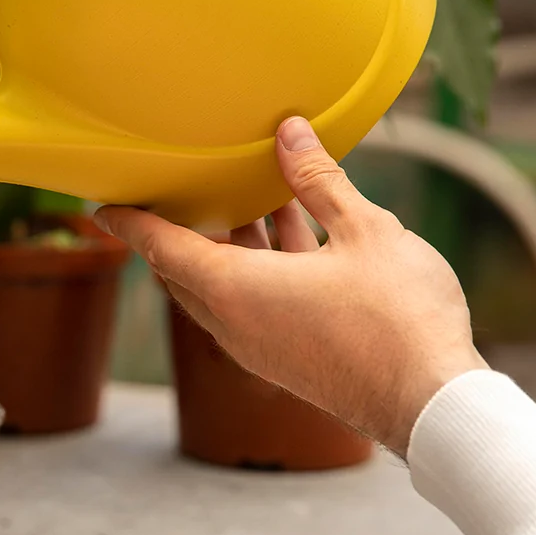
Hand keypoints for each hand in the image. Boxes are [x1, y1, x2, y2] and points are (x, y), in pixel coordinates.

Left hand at [94, 116, 485, 454]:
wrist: (433, 403)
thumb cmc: (398, 316)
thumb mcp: (363, 230)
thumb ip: (320, 180)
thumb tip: (290, 131)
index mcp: (234, 290)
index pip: (161, 247)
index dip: (130, 222)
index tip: (102, 205)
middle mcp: (234, 324)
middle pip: (185, 268)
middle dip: (180, 227)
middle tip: (178, 185)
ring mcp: (260, 347)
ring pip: (223, 286)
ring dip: (229, 242)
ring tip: (245, 192)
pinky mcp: (287, 358)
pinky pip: (252, 303)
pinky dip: (257, 265)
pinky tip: (292, 229)